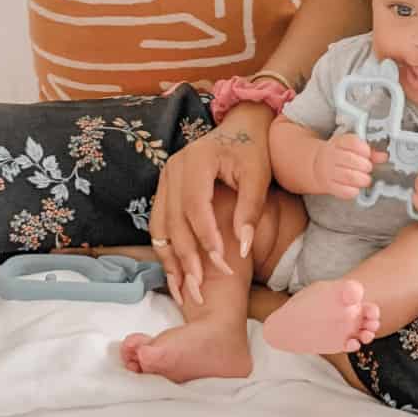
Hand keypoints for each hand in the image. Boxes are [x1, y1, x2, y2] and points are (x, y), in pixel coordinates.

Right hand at [149, 104, 272, 306]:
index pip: (195, 205)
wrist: (241, 127)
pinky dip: (166, 251)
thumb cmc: (253, 150)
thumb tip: (242, 249)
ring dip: (171, 260)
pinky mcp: (164, 190)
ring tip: (184, 289)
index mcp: (196, 159)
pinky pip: (159, 225)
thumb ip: (250, 211)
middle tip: (200, 287)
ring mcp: (165, 179)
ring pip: (160, 226)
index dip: (206, 235)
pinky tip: (176, 274)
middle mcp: (173, 168)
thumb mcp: (258, 176)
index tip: (221, 262)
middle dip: (187, 256)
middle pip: (173, 220)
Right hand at [312, 133, 386, 198]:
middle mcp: (331, 155)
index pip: (352, 142)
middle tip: (368, 168)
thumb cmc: (339, 155)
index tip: (367, 153)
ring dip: (362, 179)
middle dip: (365, 166)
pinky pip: (344, 191)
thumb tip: (384, 157)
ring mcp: (328, 171)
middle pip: (351, 160)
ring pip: (349, 176)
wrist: (316, 165)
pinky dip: (354, 191)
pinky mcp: (328, 185)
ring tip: (365, 179)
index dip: (364, 149)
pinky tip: (355, 188)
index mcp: (339, 143)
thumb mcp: (351, 148)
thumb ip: (369, 152)